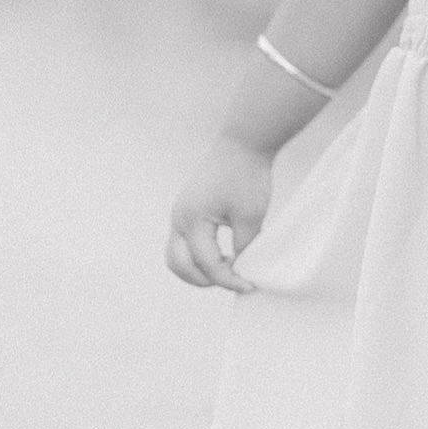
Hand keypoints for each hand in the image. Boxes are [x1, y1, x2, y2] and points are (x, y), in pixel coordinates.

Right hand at [166, 137, 272, 292]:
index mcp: (192, 220)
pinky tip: (223, 254)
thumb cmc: (247, 175)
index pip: (207, 264)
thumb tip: (239, 270)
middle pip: (179, 265)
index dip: (229, 280)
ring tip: (226, 270)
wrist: (243, 142)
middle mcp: (179, 218)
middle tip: (233, 283)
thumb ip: (242, 247)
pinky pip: (183, 240)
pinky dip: (197, 254)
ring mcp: (180, 212)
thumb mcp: (250, 217)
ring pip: (176, 254)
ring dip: (197, 269)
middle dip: (203, 280)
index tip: (249, 286)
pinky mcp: (187, 207)